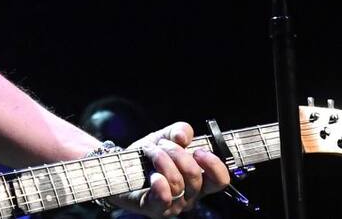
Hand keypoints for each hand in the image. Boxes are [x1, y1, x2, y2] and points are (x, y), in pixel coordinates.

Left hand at [110, 122, 229, 217]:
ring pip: (178, 184)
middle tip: (163, 145)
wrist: (121, 168)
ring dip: (162, 160)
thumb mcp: (165, 137)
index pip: (220, 180)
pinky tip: (154, 175)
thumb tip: (183, 137)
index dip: (214, 165)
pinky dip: (160, 184)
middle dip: (178, 154)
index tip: (199, 151)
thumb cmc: (148, 156)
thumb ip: (179, 131)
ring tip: (149, 151)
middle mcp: (190, 195)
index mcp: (198, 179)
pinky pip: (164, 200)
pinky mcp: (154, 209)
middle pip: (196, 178)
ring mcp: (173, 204)